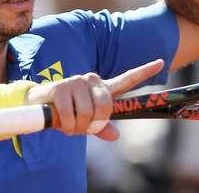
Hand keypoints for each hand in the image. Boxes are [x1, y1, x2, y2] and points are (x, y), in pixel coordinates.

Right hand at [25, 59, 163, 140]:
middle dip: (94, 124)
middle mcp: (90, 80)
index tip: (160, 61)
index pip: (126, 79)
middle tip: (83, 128)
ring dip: (78, 127)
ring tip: (70, 124)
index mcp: (101, 87)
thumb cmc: (66, 112)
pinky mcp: (60, 88)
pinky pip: (70, 116)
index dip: (144, 71)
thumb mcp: (85, 122)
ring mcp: (75, 82)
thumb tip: (114, 136)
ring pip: (86, 114)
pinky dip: (67, 126)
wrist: (38, 105)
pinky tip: (61, 122)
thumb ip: (100, 126)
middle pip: (105, 107)